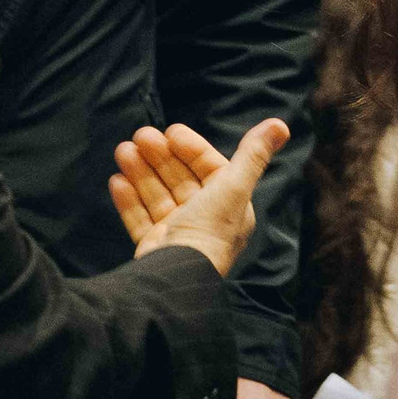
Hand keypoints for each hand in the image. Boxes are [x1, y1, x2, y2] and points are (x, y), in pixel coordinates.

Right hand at [108, 119, 290, 275]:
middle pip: (179, 179)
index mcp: (229, 205)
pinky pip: (139, 219)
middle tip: (139, 136)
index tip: (170, 131)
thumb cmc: (210, 230)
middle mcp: (205, 219)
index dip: (191, 148)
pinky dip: (128, 200)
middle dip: (159, 156)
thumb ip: (253, 154)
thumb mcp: (234, 186)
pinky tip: (116, 181)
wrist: (179, 273)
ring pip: (157, 195)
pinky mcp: (154, 247)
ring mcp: (178, 234)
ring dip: (140, 172)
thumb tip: (281, 125)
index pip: (209, 168)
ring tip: (123, 150)